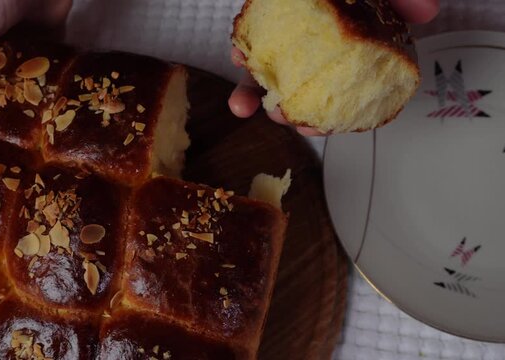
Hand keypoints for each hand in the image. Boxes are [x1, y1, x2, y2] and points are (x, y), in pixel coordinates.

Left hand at [228, 0, 439, 135]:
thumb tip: (430, 12)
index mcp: (343, 44)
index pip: (338, 87)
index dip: (326, 114)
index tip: (316, 129)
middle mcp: (313, 44)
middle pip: (299, 88)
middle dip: (288, 111)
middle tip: (284, 121)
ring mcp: (284, 34)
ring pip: (267, 71)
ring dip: (250, 92)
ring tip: (244, 105)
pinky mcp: (262, 24)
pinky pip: (249, 42)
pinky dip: (241, 52)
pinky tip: (238, 58)